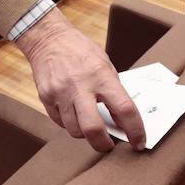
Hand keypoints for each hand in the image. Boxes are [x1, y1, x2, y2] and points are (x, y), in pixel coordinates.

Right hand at [14, 9, 145, 152]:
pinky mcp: (46, 97)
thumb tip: (122, 120)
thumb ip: (113, 91)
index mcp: (101, 75)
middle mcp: (80, 86)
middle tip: (108, 146)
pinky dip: (70, 124)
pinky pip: (60, 122)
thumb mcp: (104, 64)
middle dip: (103, 144)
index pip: (124, 109)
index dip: (135, 130)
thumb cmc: (80, 50)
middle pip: (93, 129)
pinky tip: (73, 114)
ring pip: (74, 130)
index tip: (138, 142)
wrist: (48, 38)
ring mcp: (60, 93)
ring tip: (88, 124)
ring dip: (85, 133)